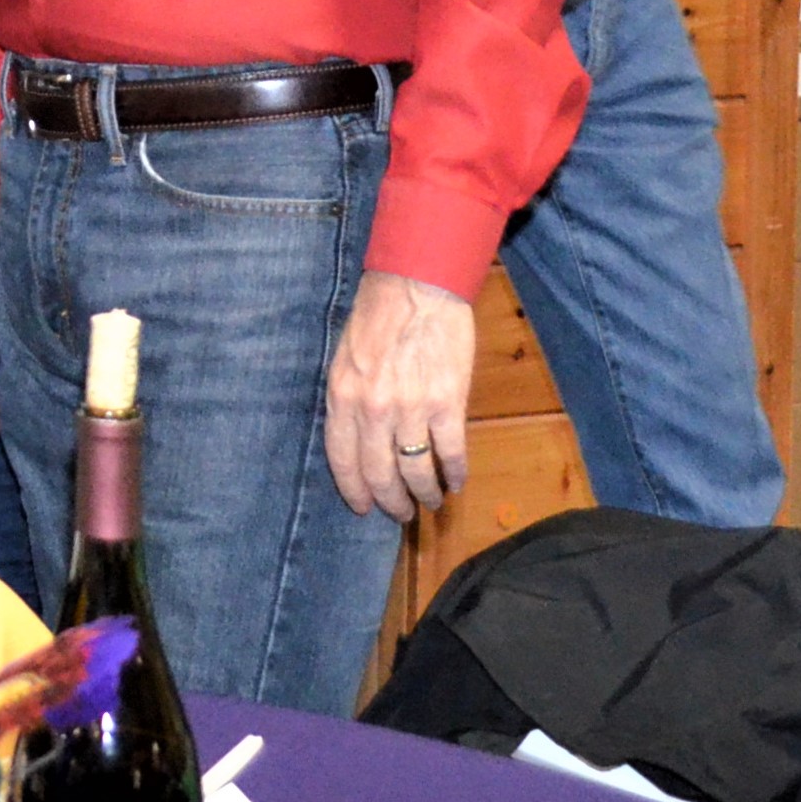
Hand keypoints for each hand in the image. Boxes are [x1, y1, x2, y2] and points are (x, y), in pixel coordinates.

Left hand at [325, 270, 471, 519]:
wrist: (417, 287)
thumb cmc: (377, 318)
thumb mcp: (345, 360)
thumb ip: (349, 400)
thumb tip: (358, 439)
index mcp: (342, 398)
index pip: (343, 460)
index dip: (354, 490)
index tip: (364, 508)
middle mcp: (373, 411)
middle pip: (380, 473)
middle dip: (391, 501)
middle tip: (401, 514)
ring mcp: (411, 409)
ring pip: (417, 470)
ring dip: (425, 493)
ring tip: (430, 503)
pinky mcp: (447, 403)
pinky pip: (451, 452)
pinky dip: (456, 473)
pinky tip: (457, 482)